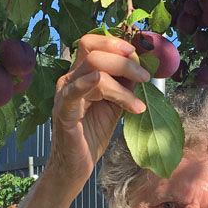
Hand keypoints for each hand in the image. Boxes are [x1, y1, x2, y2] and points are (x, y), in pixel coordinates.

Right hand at [47, 33, 148, 186]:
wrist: (77, 164)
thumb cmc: (92, 134)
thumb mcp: (115, 104)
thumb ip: (125, 85)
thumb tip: (142, 67)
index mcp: (80, 74)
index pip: (93, 43)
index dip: (115, 43)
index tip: (137, 54)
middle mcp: (69, 79)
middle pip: (94, 51)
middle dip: (124, 61)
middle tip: (145, 76)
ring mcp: (64, 94)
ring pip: (93, 68)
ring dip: (122, 82)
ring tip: (138, 102)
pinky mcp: (63, 112)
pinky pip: (73, 92)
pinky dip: (91, 84)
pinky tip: (113, 90)